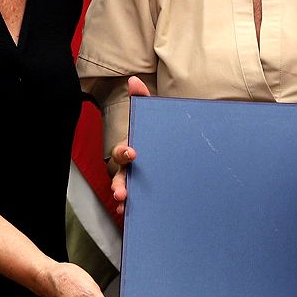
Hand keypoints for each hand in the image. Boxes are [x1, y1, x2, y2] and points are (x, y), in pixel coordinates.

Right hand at [109, 75, 149, 217]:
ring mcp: (138, 182)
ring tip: (126, 207)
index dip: (124, 153)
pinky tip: (134, 216)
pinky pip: (138, 204)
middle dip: (119, 185)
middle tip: (121, 193)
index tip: (133, 153)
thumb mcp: (154, 118)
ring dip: (124, 199)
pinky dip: (134, 211)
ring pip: (126, 192)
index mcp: (131, 150)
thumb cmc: (161, 135)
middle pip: (120, 177)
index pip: (121, 152)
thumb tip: (133, 79)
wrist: (178, 152)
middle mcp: (131, 169)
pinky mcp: (148, 195)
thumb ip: (144, 99)